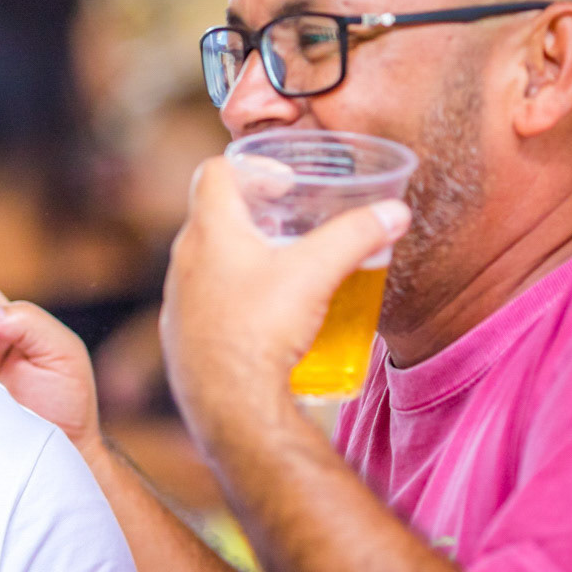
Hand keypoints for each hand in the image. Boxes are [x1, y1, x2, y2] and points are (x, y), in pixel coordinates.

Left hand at [160, 156, 409, 439]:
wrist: (230, 407)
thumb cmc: (265, 330)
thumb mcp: (318, 273)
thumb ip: (357, 235)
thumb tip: (394, 212)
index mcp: (209, 231)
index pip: (213, 171)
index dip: (249, 165)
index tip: (284, 180)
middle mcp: (183, 260)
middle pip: (212, 215)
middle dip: (253, 211)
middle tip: (292, 219)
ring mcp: (177, 300)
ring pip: (206, 261)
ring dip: (240, 255)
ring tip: (282, 267)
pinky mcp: (180, 336)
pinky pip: (204, 300)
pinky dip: (231, 295)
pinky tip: (262, 317)